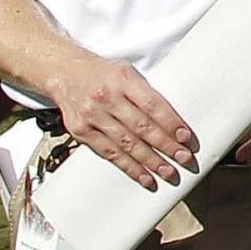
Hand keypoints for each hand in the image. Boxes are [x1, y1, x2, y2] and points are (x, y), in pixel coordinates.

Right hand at [44, 52, 201, 187]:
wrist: (64, 73)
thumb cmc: (103, 74)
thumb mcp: (128, 73)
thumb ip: (147, 94)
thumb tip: (175, 123)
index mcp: (123, 79)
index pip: (152, 105)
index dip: (171, 124)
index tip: (186, 138)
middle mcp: (107, 97)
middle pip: (141, 127)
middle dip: (166, 146)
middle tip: (184, 159)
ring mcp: (92, 115)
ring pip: (126, 143)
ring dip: (150, 161)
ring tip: (168, 172)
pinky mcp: (81, 131)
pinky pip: (109, 153)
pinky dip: (129, 167)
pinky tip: (144, 177)